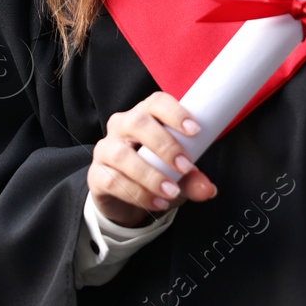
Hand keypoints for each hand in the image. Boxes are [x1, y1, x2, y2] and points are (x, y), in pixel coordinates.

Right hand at [90, 91, 216, 227]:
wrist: (125, 197)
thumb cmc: (155, 171)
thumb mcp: (177, 174)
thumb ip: (192, 179)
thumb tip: (208, 190)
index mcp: (145, 114)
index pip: (156, 102)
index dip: (175, 113)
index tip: (195, 130)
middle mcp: (122, 126)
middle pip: (138, 123)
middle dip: (164, 145)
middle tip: (185, 166)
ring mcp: (106, 149)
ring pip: (122, 155)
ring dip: (150, 175)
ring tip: (172, 192)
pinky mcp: (97, 175)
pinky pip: (113, 181)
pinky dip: (137, 194)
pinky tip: (156, 203)